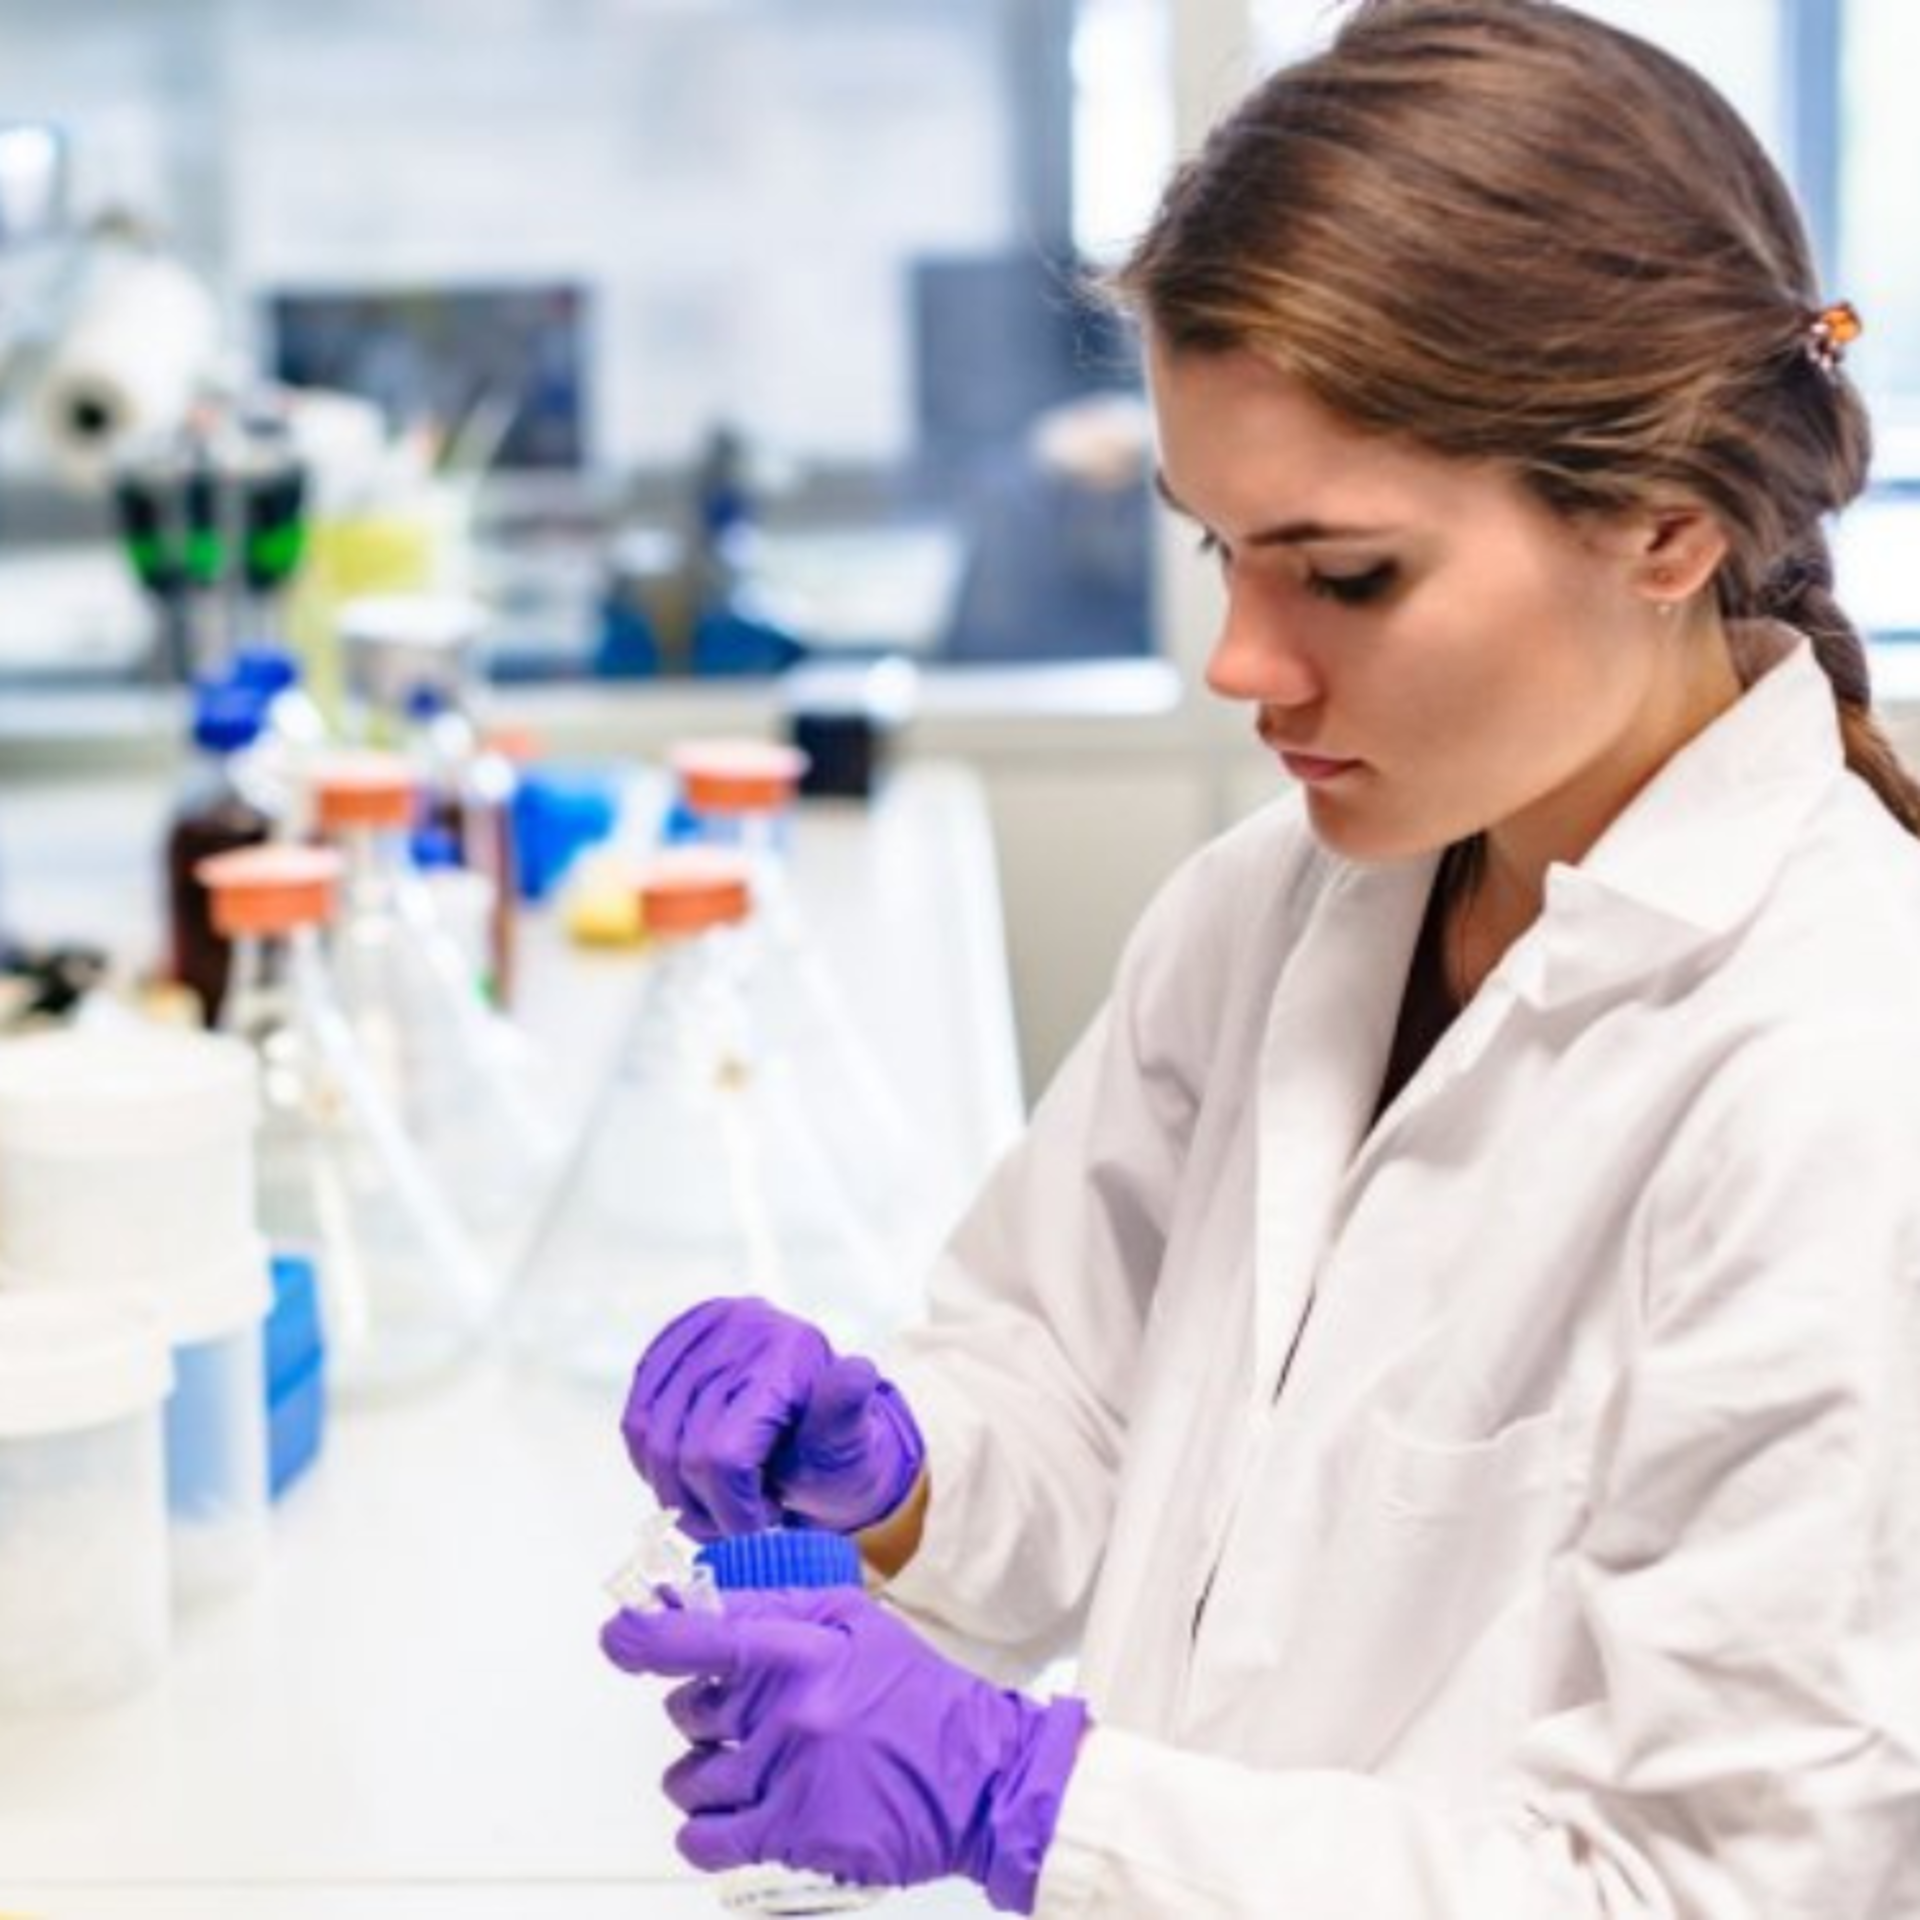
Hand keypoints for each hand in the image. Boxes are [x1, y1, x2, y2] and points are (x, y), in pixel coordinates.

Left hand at [601, 1588, 1087, 1912]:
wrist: (981, 1778)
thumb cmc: (920, 1697)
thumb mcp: (860, 1623)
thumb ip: (784, 1608)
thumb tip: (704, 1603)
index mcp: (807, 1649)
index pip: (701, 1637)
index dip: (644, 1636)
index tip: (618, 1636)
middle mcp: (790, 1711)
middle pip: (689, 1712)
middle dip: (697, 1712)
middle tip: (737, 1715)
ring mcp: (790, 1775)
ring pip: (691, 1778)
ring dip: (700, 1774)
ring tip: (738, 1768)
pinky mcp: (797, 1833)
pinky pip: (709, 1838)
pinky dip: (700, 1832)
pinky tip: (721, 1820)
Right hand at [621, 1297, 924, 1540]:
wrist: (820, 1425)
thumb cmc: (837, 1447)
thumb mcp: (855, 1440)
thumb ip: (847, 1414)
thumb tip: (858, 1372)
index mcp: (786, 1351)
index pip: (723, 1454)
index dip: (732, 1510)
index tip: (759, 1528)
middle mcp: (737, 1327)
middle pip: (680, 1452)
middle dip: (706, 1508)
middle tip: (739, 1522)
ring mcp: (698, 1332)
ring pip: (647, 1438)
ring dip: (674, 1493)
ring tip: (717, 1505)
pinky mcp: (669, 1346)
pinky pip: (635, 1420)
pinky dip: (654, 1463)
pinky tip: (692, 1479)